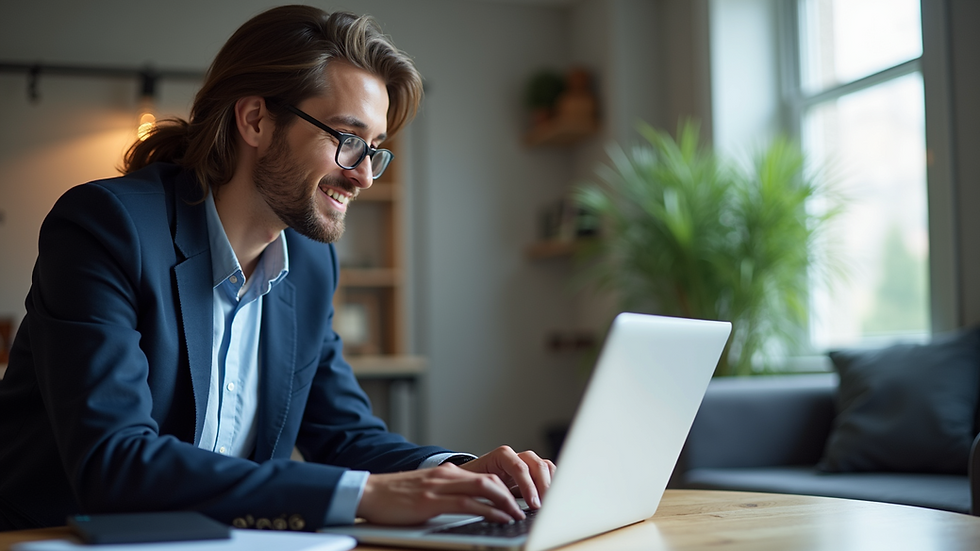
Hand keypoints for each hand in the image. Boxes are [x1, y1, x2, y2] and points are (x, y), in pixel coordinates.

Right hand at [356, 463, 524, 524]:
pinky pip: (468, 504)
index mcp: (448, 473)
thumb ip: (446, 492)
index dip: (507, 488)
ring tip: (518, 515)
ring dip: (506, 502)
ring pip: (484, 488)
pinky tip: (499, 518)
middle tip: (526, 508)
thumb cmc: (395, 496)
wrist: (368, 492)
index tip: (520, 501)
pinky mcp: (432, 501)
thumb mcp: (426, 490)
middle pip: (491, 479)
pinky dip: (489, 511)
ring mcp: (440, 487)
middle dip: (513, 493)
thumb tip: (467, 502)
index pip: (486, 476)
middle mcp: (447, 476)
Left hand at [458, 446, 555, 509]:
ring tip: (550, 503)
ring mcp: (526, 463)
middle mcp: (516, 456)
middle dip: (543, 487)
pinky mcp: (533, 472)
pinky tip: (552, 498)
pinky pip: (548, 473)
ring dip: (551, 485)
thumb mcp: (477, 486)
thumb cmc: (474, 482)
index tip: (533, 504)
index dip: (528, 486)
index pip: (519, 467)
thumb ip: (490, 493)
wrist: (473, 480)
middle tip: (543, 506)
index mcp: (501, 456)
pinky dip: (553, 484)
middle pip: (536, 465)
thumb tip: (500, 509)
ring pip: (545, 467)